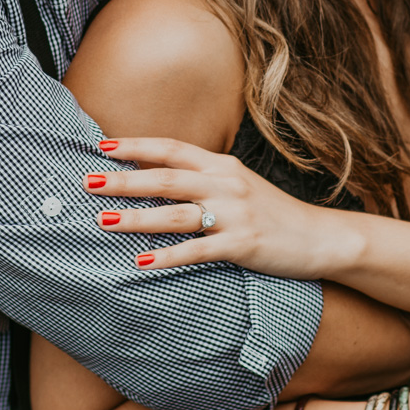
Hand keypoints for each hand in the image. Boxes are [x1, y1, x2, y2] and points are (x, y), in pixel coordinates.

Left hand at [85, 136, 365, 280]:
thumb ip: (203, 177)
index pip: (172, 148)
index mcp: (223, 165)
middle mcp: (226, 183)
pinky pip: (199, 250)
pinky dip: (168, 256)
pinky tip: (142, 263)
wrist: (321, 237)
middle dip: (124, 179)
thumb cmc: (272, 213)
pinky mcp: (243, 244)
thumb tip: (158, 175)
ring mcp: (235, 214)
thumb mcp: (239, 185)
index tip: (101, 146)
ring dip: (136, 217)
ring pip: (176, 213)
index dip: (136, 146)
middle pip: (166, 178)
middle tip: (88, 181)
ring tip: (103, 220)